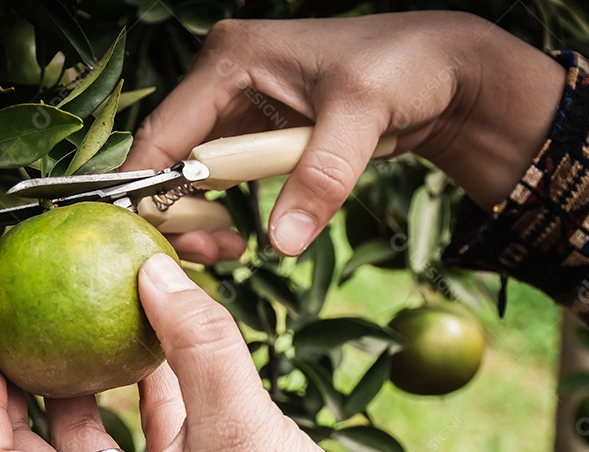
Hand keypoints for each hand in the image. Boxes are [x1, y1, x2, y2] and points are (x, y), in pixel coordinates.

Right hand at [124, 11, 563, 261]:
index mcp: (230, 58)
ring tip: (227, 250)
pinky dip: (221, 210)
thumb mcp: (362, 117)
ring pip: (190, 172)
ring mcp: (235, 105)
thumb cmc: (404, 68)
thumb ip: (321, 178)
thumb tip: (283, 243)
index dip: (146, 187)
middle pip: (168, 155)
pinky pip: (220, 177)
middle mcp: (221, 78)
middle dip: (178, 211)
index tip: (147, 241)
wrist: (443, 69)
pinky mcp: (253, 130)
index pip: (165, 131)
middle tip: (210, 255)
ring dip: (199, 216)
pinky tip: (236, 238)